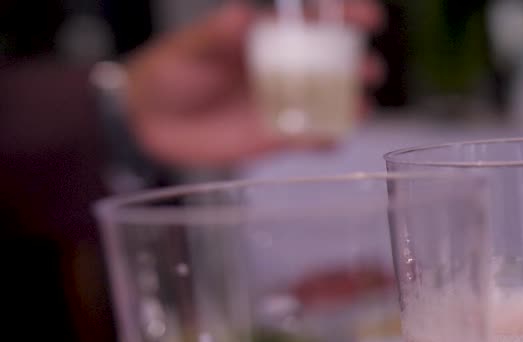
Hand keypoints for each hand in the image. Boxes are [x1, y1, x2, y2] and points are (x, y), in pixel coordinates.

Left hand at [123, 1, 384, 168]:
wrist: (150, 120)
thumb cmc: (171, 72)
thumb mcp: (192, 49)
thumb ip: (219, 36)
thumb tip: (241, 16)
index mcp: (272, 37)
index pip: (317, 21)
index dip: (347, 15)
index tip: (368, 18)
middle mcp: (288, 69)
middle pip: (338, 64)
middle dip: (360, 66)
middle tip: (367, 71)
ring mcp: (289, 104)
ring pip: (335, 103)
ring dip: (353, 105)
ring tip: (357, 109)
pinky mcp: (283, 138)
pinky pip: (317, 139)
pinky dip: (329, 140)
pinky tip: (331, 140)